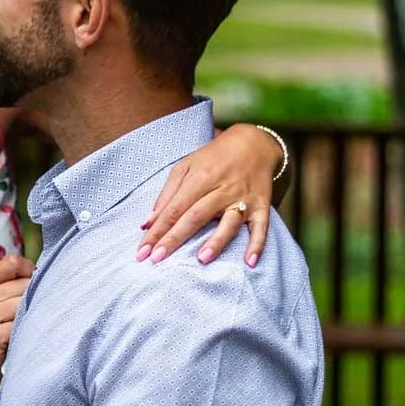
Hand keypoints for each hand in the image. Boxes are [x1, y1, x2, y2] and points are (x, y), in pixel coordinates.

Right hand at [0, 253, 34, 401]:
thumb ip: (15, 284)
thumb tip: (45, 271)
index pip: (13, 262)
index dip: (30, 272)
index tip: (35, 289)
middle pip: (25, 284)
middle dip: (37, 298)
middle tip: (36, 317)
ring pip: (27, 304)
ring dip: (36, 316)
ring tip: (32, 329)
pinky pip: (25, 324)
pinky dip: (33, 331)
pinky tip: (29, 340)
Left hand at [138, 123, 282, 268]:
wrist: (254, 143)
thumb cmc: (214, 157)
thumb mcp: (186, 166)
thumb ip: (166, 195)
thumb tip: (147, 224)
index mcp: (200, 177)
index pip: (174, 208)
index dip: (158, 230)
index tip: (142, 251)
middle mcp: (222, 189)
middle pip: (195, 216)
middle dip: (175, 238)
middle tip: (157, 259)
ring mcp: (243, 199)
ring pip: (228, 222)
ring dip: (216, 241)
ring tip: (201, 260)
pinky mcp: (261, 206)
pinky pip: (261, 227)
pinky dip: (257, 244)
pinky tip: (250, 262)